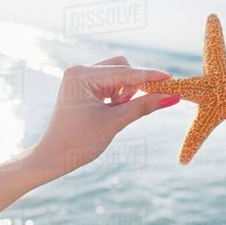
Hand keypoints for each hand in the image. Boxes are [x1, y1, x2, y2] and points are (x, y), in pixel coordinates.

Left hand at [34, 56, 179, 176]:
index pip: (124, 72)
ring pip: (116, 75)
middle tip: (137, 105)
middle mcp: (79, 71)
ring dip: (125, 91)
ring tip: (117, 112)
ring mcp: (79, 78)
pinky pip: (108, 83)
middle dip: (133, 85)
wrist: (54, 156)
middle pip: (121, 67)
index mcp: (82, 76)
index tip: (171, 78)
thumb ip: (143, 106)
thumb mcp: (114, 122)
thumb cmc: (80, 142)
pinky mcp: (82, 86)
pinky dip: (117, 95)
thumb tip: (171, 96)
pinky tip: (113, 109)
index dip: (149, 76)